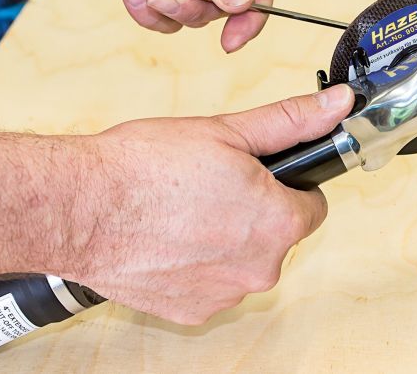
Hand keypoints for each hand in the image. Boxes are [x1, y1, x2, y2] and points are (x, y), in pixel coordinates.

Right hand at [67, 85, 353, 324]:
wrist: (79, 208)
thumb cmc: (146, 169)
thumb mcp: (229, 131)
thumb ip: (292, 121)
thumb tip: (337, 105)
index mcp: (279, 222)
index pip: (312, 206)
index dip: (288, 186)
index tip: (262, 176)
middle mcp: (260, 268)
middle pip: (277, 234)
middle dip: (254, 211)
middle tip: (214, 186)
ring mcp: (225, 295)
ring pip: (243, 260)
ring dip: (225, 239)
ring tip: (186, 210)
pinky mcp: (192, 311)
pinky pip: (211, 284)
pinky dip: (197, 265)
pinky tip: (169, 239)